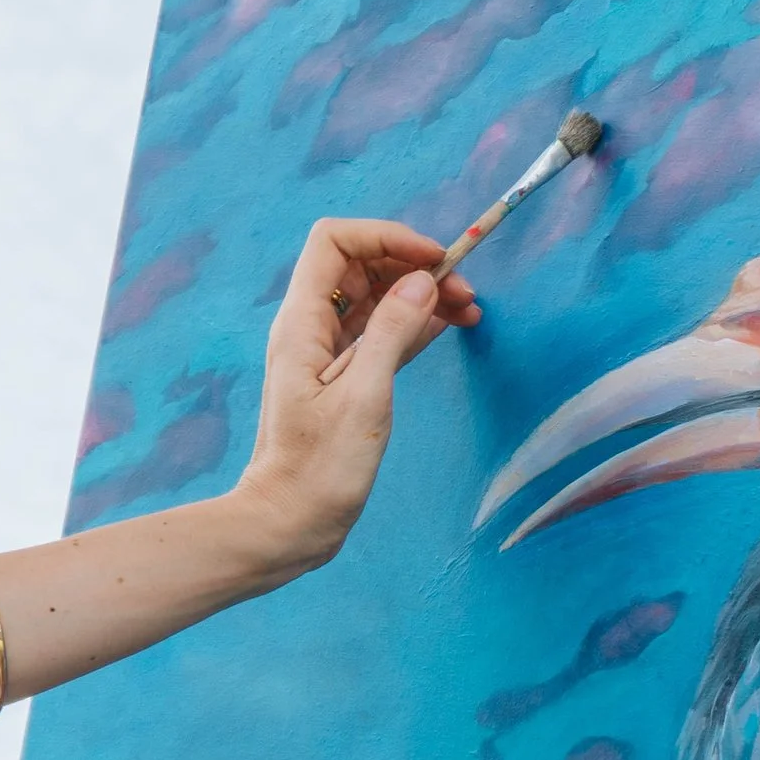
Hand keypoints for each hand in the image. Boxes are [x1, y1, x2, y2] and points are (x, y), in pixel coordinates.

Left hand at [233, 216, 478, 577]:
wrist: (290, 521)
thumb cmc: (321, 469)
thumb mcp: (364, 397)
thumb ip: (392, 332)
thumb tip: (422, 281)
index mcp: (302, 322)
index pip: (335, 241)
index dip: (386, 237)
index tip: (434, 259)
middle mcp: (310, 327)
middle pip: (360, 265)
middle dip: (412, 265)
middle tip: (464, 291)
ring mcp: (326, 352)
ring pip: (375, 298)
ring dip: (419, 294)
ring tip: (469, 308)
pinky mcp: (343, 378)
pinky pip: (380, 332)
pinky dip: (414, 324)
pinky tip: (449, 326)